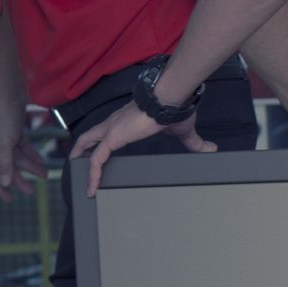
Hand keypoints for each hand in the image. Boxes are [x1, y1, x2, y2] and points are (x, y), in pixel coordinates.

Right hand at [0, 99, 48, 201]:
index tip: (9, 200)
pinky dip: (31, 154)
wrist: (7, 91)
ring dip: (30, 166)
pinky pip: (23, 147)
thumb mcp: (4, 143)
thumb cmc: (1, 115)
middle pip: (7, 167)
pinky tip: (41, 162)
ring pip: (17, 157)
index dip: (2, 187)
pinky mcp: (13, 130)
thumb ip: (5, 163)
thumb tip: (5, 182)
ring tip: (44, 175)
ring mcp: (3, 137)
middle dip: (20, 179)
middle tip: (32, 192)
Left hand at [71, 101, 214, 195]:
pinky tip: (91, 187)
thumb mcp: (183, 131)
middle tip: (77, 160)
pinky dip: (92, 174)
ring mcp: (111, 129)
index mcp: (127, 120)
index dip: (101, 140)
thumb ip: (193, 143)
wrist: (169, 99)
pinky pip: (96, 159)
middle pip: (90, 135)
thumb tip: (211, 150)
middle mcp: (115, 122)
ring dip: (80, 159)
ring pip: (87, 144)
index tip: (98, 150)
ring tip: (80, 177)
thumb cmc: (174, 109)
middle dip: (81, 147)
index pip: (108, 130)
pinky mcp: (113, 137)